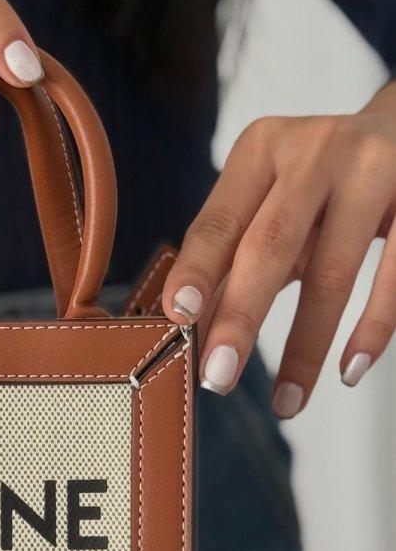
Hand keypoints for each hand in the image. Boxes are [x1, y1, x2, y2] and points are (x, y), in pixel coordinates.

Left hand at [163, 79, 395, 414]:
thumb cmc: (326, 181)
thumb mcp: (276, 198)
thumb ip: (238, 253)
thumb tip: (194, 330)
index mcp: (263, 148)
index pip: (220, 219)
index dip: (196, 269)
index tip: (176, 317)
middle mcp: (316, 151)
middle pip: (270, 245)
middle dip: (241, 317)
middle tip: (218, 377)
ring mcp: (375, 171)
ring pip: (333, 271)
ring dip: (305, 346)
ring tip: (288, 402)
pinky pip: (395, 275)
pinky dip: (372, 330)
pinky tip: (349, 370)